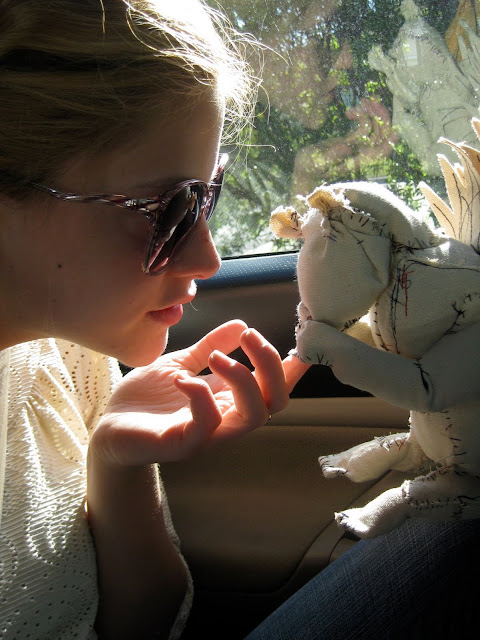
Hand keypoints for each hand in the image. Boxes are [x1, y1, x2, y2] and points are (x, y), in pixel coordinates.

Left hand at [90, 320, 309, 466]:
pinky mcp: (181, 445)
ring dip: (242, 379)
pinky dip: (201, 396)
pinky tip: (182, 378)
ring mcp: (207, 435)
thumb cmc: (145, 399)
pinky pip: (207, 426)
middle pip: (275, 402)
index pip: (274, 390)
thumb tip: (240, 323)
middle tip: (251, 336)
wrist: (108, 426)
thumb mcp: (181, 363)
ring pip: (252, 417)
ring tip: (217, 357)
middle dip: (271, 366)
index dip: (292, 370)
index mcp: (229, 400)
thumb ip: (209, 347)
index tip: (299, 344)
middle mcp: (226, 420)